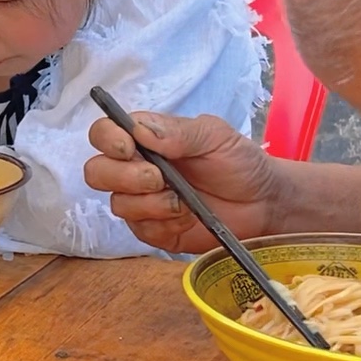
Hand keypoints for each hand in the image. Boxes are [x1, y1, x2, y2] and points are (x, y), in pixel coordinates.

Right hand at [83, 111, 283, 252]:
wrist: (263, 204)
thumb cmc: (239, 163)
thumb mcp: (214, 136)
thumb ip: (178, 131)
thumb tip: (138, 129)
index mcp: (145, 140)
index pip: (104, 134)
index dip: (107, 140)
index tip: (129, 148)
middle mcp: (135, 169)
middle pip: (97, 172)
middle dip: (124, 177)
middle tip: (158, 178)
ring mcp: (142, 202)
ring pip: (118, 204)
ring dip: (150, 204)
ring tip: (182, 202)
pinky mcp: (153, 230)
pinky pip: (140, 230)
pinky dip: (163, 224)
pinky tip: (186, 218)